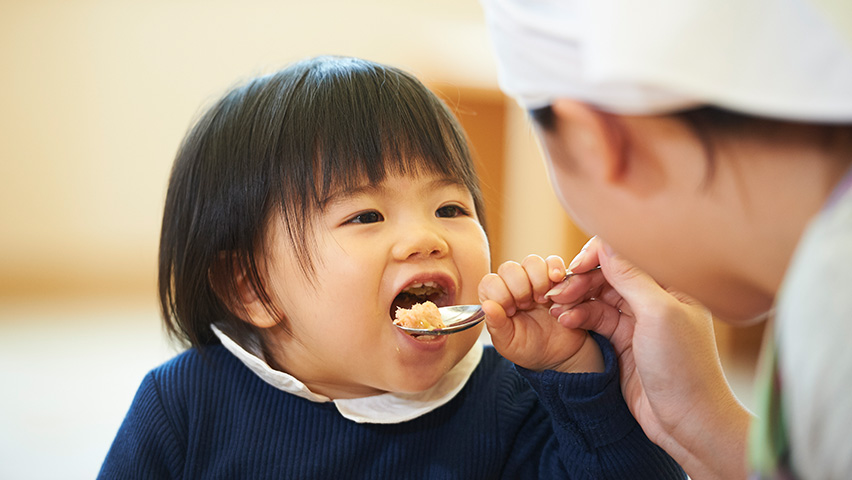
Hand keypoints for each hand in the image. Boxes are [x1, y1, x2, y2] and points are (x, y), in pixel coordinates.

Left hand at [478, 254, 603, 372]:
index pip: (490, 282)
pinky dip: (556, 271)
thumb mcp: (508, 343)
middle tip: (527, 306)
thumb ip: (497, 325)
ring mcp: (535, 279)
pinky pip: (555, 263)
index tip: (511, 311)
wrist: (556, 354)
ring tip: (543, 300)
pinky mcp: (556, 279)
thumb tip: (487, 306)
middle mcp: (513, 284)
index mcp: (496, 298)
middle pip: (510, 268)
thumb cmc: (527, 348)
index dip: (500, 294)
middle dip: (519, 287)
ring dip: (538, 280)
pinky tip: (556, 287)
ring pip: (532, 262)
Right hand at [548, 236, 749, 479]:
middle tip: (558, 293)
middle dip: (582, 279)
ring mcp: (639, 320)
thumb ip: (631, 277)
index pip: (629, 254)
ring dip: (576, 299)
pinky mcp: (624, 342)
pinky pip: (596, 319)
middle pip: (610, 274)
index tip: (576, 267)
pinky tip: (565, 321)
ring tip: (556, 308)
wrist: (687, 423)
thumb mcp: (657, 315)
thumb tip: (606, 243)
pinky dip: (579, 317)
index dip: (599, 256)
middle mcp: (656, 298)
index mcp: (673, 285)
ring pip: (599, 297)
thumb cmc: (684, 368)